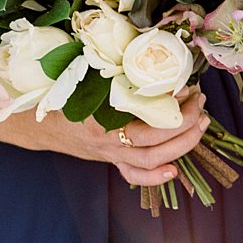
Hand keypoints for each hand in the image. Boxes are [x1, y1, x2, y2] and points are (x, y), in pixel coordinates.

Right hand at [0, 89, 210, 185]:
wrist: (40, 123)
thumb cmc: (70, 95)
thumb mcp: (93, 81)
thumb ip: (123, 76)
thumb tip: (162, 65)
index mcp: (103, 117)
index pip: (147, 115)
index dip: (175, 105)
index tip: (189, 89)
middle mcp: (108, 141)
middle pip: (155, 141)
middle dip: (187, 123)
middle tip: (201, 103)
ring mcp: (110, 154)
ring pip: (150, 160)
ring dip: (183, 144)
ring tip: (202, 123)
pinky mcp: (112, 160)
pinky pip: (133, 175)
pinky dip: (154, 176)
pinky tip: (174, 171)